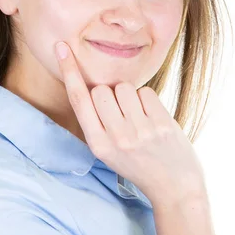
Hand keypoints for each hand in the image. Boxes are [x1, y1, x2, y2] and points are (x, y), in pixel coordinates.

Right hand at [55, 41, 207, 209]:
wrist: (173, 186)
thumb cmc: (137, 164)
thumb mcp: (107, 150)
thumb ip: (97, 121)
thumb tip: (93, 85)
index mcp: (97, 144)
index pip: (78, 99)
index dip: (68, 71)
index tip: (61, 47)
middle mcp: (116, 137)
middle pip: (100, 90)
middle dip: (108, 94)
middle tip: (122, 115)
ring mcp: (140, 131)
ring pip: (123, 87)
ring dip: (129, 96)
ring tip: (138, 118)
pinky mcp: (161, 124)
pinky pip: (145, 91)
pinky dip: (147, 100)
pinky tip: (152, 118)